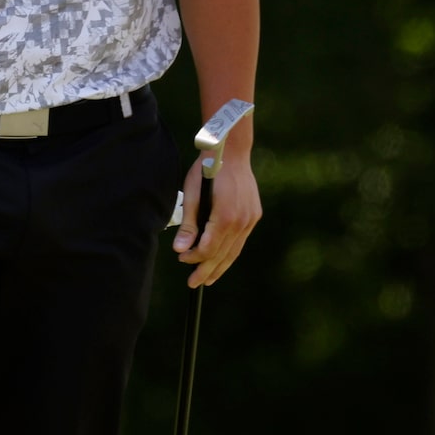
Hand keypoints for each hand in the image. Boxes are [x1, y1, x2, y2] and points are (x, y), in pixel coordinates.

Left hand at [173, 153, 261, 287]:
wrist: (232, 150)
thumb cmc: (208, 169)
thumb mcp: (192, 193)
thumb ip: (188, 223)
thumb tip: (180, 249)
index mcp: (225, 215)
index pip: (208, 248)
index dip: (194, 257)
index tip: (181, 259)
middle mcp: (241, 220)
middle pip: (222, 254)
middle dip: (206, 270)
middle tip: (193, 283)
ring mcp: (250, 219)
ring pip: (234, 251)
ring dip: (220, 267)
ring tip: (208, 280)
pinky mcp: (254, 215)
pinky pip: (240, 241)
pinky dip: (230, 253)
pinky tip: (222, 260)